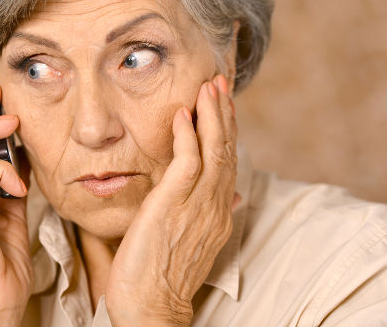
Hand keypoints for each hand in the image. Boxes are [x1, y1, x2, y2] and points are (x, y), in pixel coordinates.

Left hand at [105, 74, 239, 325]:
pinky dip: (187, 136)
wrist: (151, 306)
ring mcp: (197, 206)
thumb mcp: (195, 240)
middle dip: (224, 114)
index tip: (223, 105)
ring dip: (211, 116)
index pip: (228, 162)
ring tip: (208, 87)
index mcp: (219, 213)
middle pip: (226, 150)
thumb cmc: (164, 274)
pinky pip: (187, 162)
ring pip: (212, 151)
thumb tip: (235, 197)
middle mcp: (215, 207)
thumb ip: (212, 213)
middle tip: (219, 82)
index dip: (227, 131)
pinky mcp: (174, 205)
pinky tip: (183, 115)